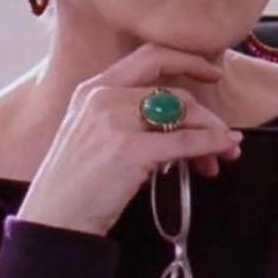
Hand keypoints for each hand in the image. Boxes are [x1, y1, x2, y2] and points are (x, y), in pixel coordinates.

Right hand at [16, 44, 242, 236]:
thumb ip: (132, 118)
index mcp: (93, 88)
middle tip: (225, 139)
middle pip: (174, 93)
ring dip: (212, 133)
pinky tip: (221, 150)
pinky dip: (210, 144)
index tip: (212, 73)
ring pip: (184, 115)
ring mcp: (114, 121)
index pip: (150, 57)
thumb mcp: (95, 134)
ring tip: (222, 156)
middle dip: (206, 117)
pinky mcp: (128, 150)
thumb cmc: (77, 183)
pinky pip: (184, 142)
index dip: (187, 60)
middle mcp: (103, 97)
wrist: (52, 220)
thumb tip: (188, 126)